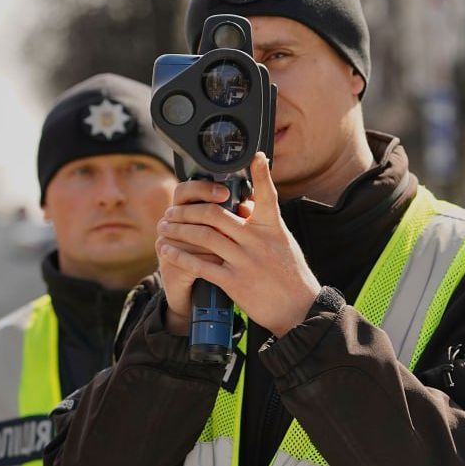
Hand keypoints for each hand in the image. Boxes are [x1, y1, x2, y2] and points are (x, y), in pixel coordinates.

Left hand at [155, 153, 320, 337]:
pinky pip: (200, 265)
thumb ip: (263, 222)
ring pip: (204, 237)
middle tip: (173, 209)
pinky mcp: (234, 282)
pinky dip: (180, 256)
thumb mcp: (282, 241)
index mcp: (272, 227)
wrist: (299, 308)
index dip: (262, 173)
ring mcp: (245, 261)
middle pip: (216, 214)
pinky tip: (168, 251)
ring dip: (179, 230)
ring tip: (165, 226)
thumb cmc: (289, 273)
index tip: (255, 156)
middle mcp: (258, 240)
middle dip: (188, 210)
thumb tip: (245, 202)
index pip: (267, 194)